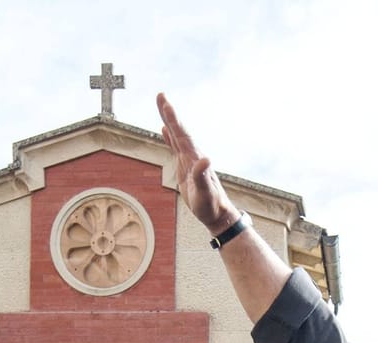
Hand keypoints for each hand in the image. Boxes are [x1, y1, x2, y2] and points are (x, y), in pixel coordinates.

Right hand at [157, 93, 240, 233]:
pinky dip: (169, 136)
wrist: (217, 213)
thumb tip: (206, 159)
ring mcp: (189, 160)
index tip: (166, 103)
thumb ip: (203, 177)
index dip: (173, 119)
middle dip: (169, 113)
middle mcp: (192, 155)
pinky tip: (165, 129)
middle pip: (178, 130)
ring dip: (169, 120)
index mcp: (195, 158)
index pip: (182, 134)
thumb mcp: (205, 193)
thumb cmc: (211, 205)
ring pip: (176, 136)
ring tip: (162, 105)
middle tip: (160, 95)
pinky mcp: (185, 167)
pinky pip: (175, 147)